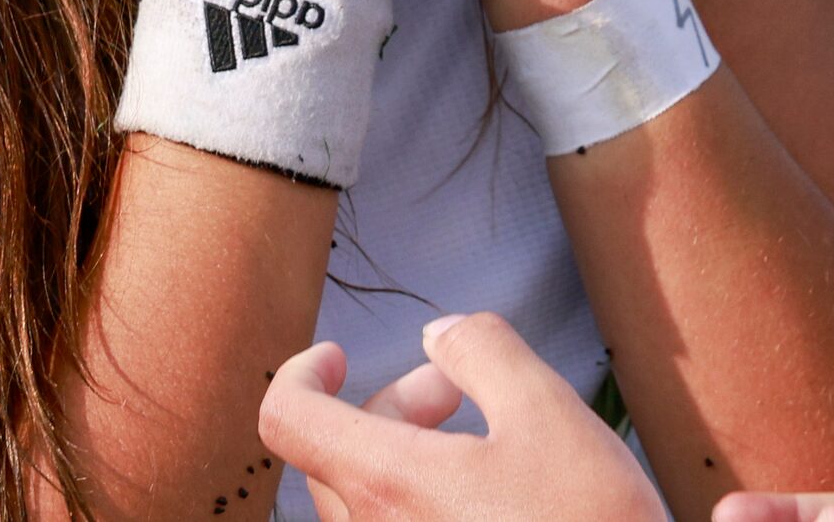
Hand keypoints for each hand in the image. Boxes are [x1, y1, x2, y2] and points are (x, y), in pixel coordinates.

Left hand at [259, 313, 663, 521]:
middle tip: (462, 394)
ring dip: (410, 454)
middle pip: (335, 454)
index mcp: (387, 485)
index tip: (337, 354)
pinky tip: (492, 496)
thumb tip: (440, 335)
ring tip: (485, 446)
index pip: (286, 418)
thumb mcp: (547, 410)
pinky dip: (423, 499)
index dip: (302, 372)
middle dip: (394, 404)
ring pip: (367, 499)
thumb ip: (483, 351)